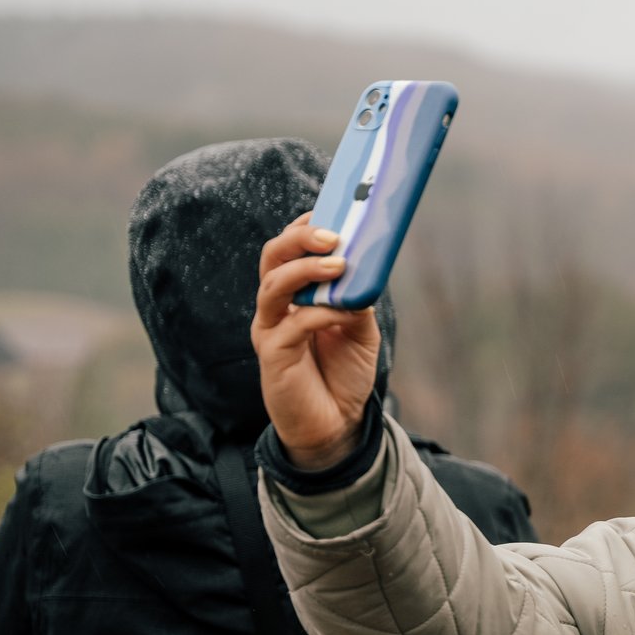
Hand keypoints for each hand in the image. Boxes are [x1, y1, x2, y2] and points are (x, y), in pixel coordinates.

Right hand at [253, 215, 378, 469]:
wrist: (336, 424)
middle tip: (332, 234)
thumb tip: (365, 268)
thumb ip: (359, 299)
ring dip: (306, 270)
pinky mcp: (272, 355)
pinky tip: (342, 311)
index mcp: (295, 294)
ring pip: (273, 286)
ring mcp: (270, 329)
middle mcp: (276, 306)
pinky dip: (320, 312)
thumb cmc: (344, 373)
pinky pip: (292, 324)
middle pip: (272, 258)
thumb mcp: (361, 330)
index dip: (304, 227)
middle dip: (298, 240)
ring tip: (339, 265)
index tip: (331, 210)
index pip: (290, 250)